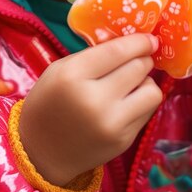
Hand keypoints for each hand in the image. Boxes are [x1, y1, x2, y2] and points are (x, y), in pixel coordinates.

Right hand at [18, 33, 161, 185]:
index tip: (150, 38)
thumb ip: (93, 55)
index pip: (117, 51)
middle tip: (139, 57)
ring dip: (146, 81)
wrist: (40, 152)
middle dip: (143, 59)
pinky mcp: (123, 141)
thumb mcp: (60, 69)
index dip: (139, 42)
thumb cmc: (48, 102)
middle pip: (138, 68)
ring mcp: (111, 123)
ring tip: (133, 82)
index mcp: (73, 76)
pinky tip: (128, 101)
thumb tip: (129, 43)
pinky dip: (142, 102)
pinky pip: (147, 112)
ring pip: (151, 91)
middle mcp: (94, 100)